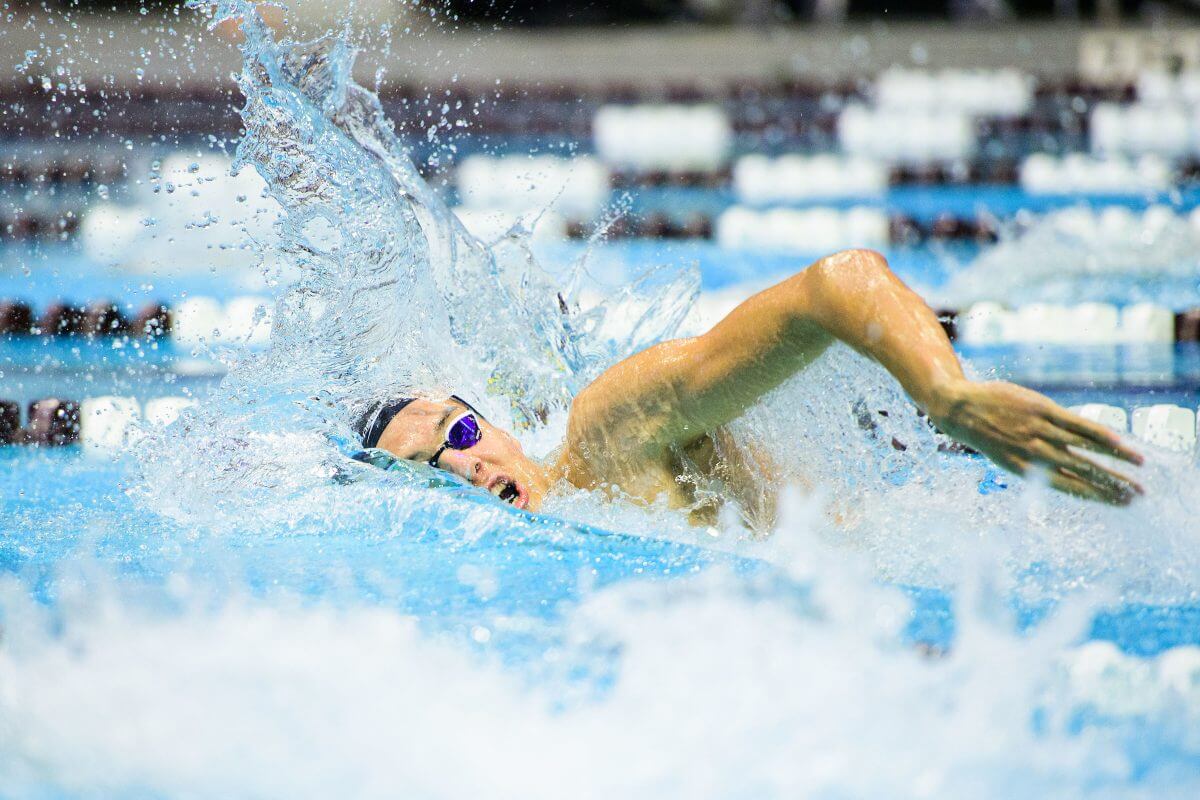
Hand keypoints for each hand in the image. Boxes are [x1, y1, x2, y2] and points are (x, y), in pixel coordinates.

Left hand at [929, 380, 1143, 504]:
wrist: (960, 408)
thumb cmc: (986, 432)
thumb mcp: (1007, 454)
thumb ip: (1036, 461)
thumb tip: (1066, 466)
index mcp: (1026, 471)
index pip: (1070, 488)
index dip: (1098, 497)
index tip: (1121, 505)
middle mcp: (1035, 455)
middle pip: (1083, 472)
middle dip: (1113, 485)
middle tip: (1139, 495)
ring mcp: (1039, 432)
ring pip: (1084, 449)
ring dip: (1115, 459)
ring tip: (1139, 467)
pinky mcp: (1041, 411)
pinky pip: (1076, 424)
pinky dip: (1098, 434)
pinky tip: (1118, 442)